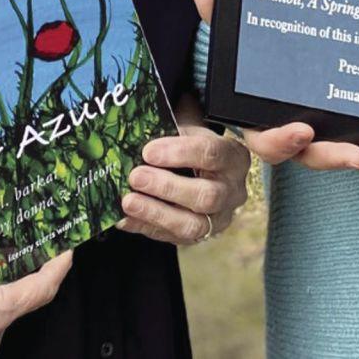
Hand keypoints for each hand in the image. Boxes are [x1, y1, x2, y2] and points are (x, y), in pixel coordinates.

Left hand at [119, 93, 250, 244]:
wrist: (202, 168)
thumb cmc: (192, 143)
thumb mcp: (189, 128)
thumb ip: (170, 126)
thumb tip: (137, 120)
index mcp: (234, 157)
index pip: (210, 154)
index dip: (179, 153)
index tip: (148, 151)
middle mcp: (233, 191)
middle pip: (205, 195)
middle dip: (166, 187)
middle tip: (136, 177)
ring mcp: (219, 219)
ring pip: (192, 225)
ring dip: (155, 213)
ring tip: (128, 202)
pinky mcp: (200, 238)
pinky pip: (173, 238)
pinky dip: (146, 227)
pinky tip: (125, 218)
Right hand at [193, 0, 358, 180]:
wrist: (264, 64)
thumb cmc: (247, 57)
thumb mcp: (234, 38)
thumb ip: (218, 18)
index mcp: (256, 117)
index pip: (264, 139)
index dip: (281, 140)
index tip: (302, 130)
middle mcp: (285, 133)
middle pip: (304, 154)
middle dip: (330, 156)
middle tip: (356, 154)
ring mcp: (312, 136)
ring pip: (330, 155)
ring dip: (356, 161)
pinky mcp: (334, 135)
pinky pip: (352, 152)